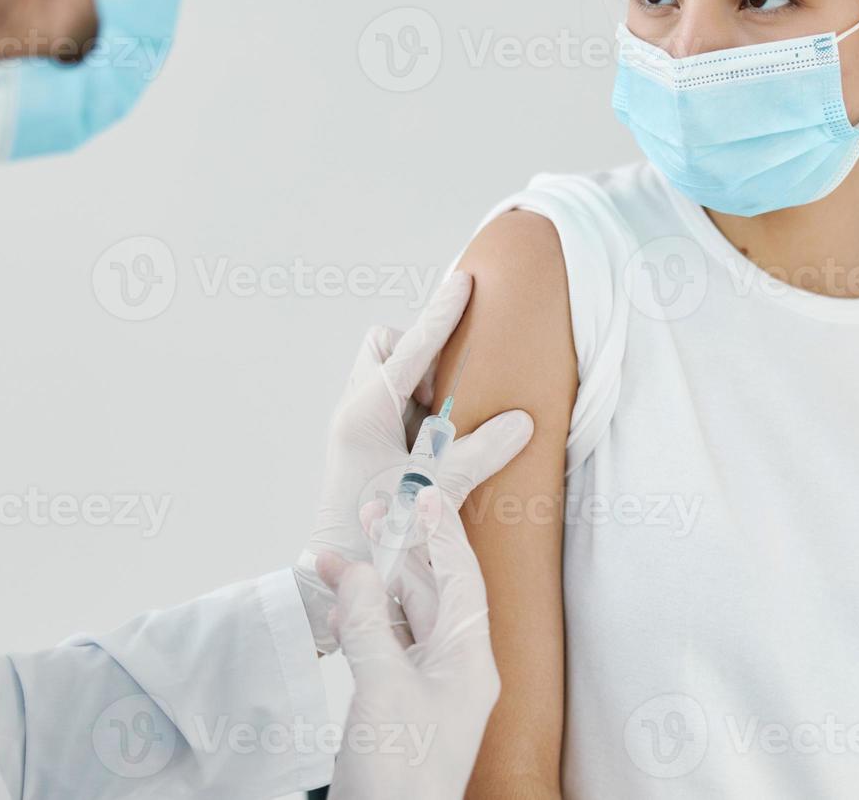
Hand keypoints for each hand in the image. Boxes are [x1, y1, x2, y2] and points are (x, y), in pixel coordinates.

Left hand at [294, 271, 532, 652]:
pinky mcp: (361, 444)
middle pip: (386, 347)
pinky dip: (416, 411)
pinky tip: (436, 443)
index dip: (441, 314)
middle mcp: (353, 410)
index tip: (463, 281)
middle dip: (419, 353)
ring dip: (419, 386)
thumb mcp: (432, 490)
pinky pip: (391, 404)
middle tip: (451, 391)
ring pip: (387, 374)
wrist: (334, 577)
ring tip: (445, 423)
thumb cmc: (374, 534)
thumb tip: (524, 421)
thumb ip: (476, 453)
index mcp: (364, 412)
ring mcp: (354, 426)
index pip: (411, 348)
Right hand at [318, 484, 501, 799]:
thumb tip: (355, 570)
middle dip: (400, 551)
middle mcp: (454, 669)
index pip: (461, 579)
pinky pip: (383, 646)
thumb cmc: (399, 778)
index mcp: (469, 662)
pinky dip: (360, 621)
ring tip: (338, 557)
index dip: (442, 533)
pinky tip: (337, 606)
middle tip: (372, 514)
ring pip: (402, 617)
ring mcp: (426, 688)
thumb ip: (368, 622)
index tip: (423, 495)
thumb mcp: (383, 689)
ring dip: (372, 585)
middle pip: (431, 592)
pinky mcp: (397, 705)